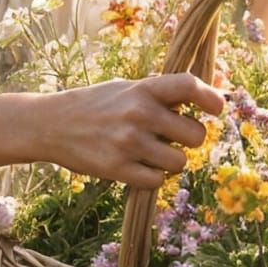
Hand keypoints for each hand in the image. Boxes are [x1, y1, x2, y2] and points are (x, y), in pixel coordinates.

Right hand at [44, 73, 224, 188]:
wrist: (50, 124)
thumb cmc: (96, 104)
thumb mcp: (126, 88)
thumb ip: (160, 95)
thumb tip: (208, 100)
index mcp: (143, 89)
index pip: (190, 85)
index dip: (211, 98)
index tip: (217, 108)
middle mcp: (139, 114)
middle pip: (196, 135)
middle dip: (190, 139)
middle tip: (173, 137)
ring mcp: (128, 143)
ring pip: (180, 162)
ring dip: (171, 161)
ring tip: (152, 152)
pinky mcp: (117, 169)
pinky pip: (157, 180)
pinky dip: (152, 176)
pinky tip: (137, 165)